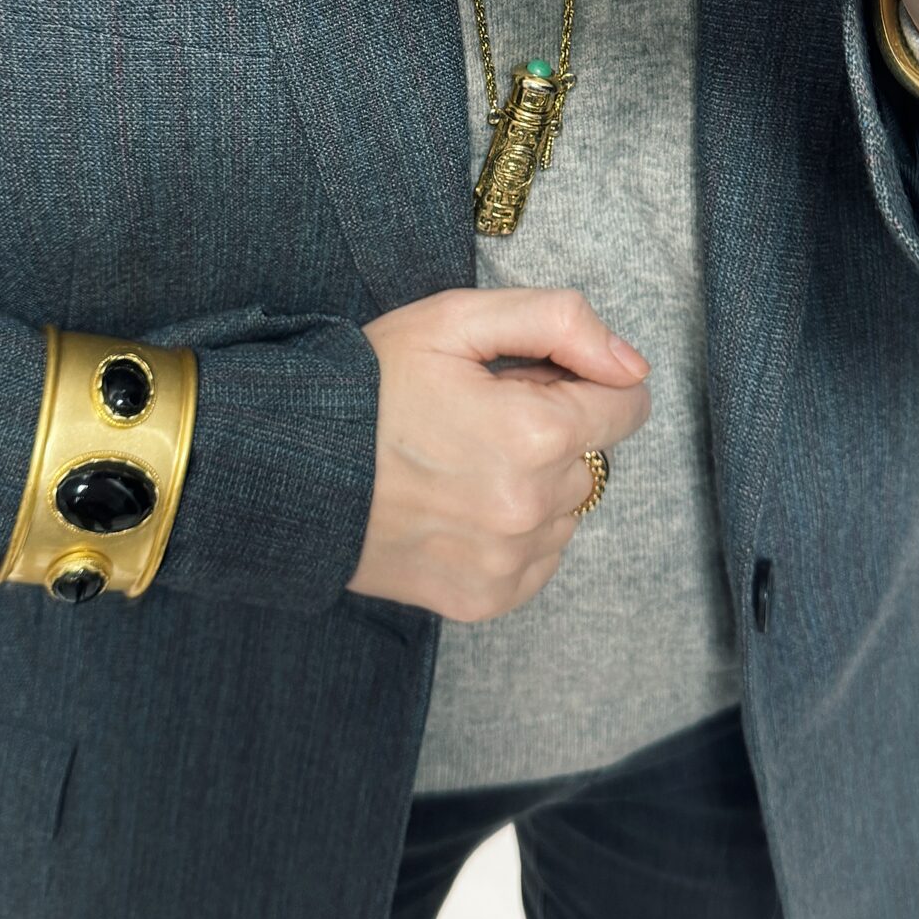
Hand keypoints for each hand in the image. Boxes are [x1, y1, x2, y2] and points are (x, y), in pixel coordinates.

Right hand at [351, 286, 651, 621]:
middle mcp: (531, 508)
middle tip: (477, 416)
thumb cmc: (370, 386)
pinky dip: (515, 534)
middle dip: (553, 430)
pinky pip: (539, 560)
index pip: (628, 406)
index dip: (583, 381)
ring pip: (568, 511)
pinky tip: (458, 504)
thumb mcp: (456, 320)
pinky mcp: (483, 598)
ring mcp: (507, 561)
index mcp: (535, 433)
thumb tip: (631, 364)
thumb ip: (559, 322)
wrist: (286, 466)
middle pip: (593, 458)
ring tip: (460, 461)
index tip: (532, 378)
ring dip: (536, 485)